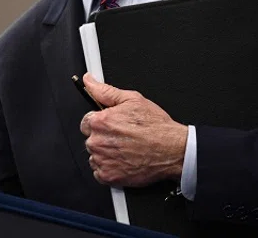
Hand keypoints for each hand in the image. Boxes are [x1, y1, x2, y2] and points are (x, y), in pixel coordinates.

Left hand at [79, 73, 187, 187]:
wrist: (171, 150)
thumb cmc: (155, 126)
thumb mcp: (132, 99)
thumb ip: (105, 90)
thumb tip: (89, 81)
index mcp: (100, 121)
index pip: (86, 122)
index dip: (100, 123)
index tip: (112, 126)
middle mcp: (97, 141)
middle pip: (90, 139)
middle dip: (103, 138)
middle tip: (122, 137)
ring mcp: (102, 160)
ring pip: (94, 156)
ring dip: (105, 154)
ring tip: (125, 149)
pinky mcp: (108, 176)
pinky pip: (99, 172)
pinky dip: (109, 168)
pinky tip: (123, 161)